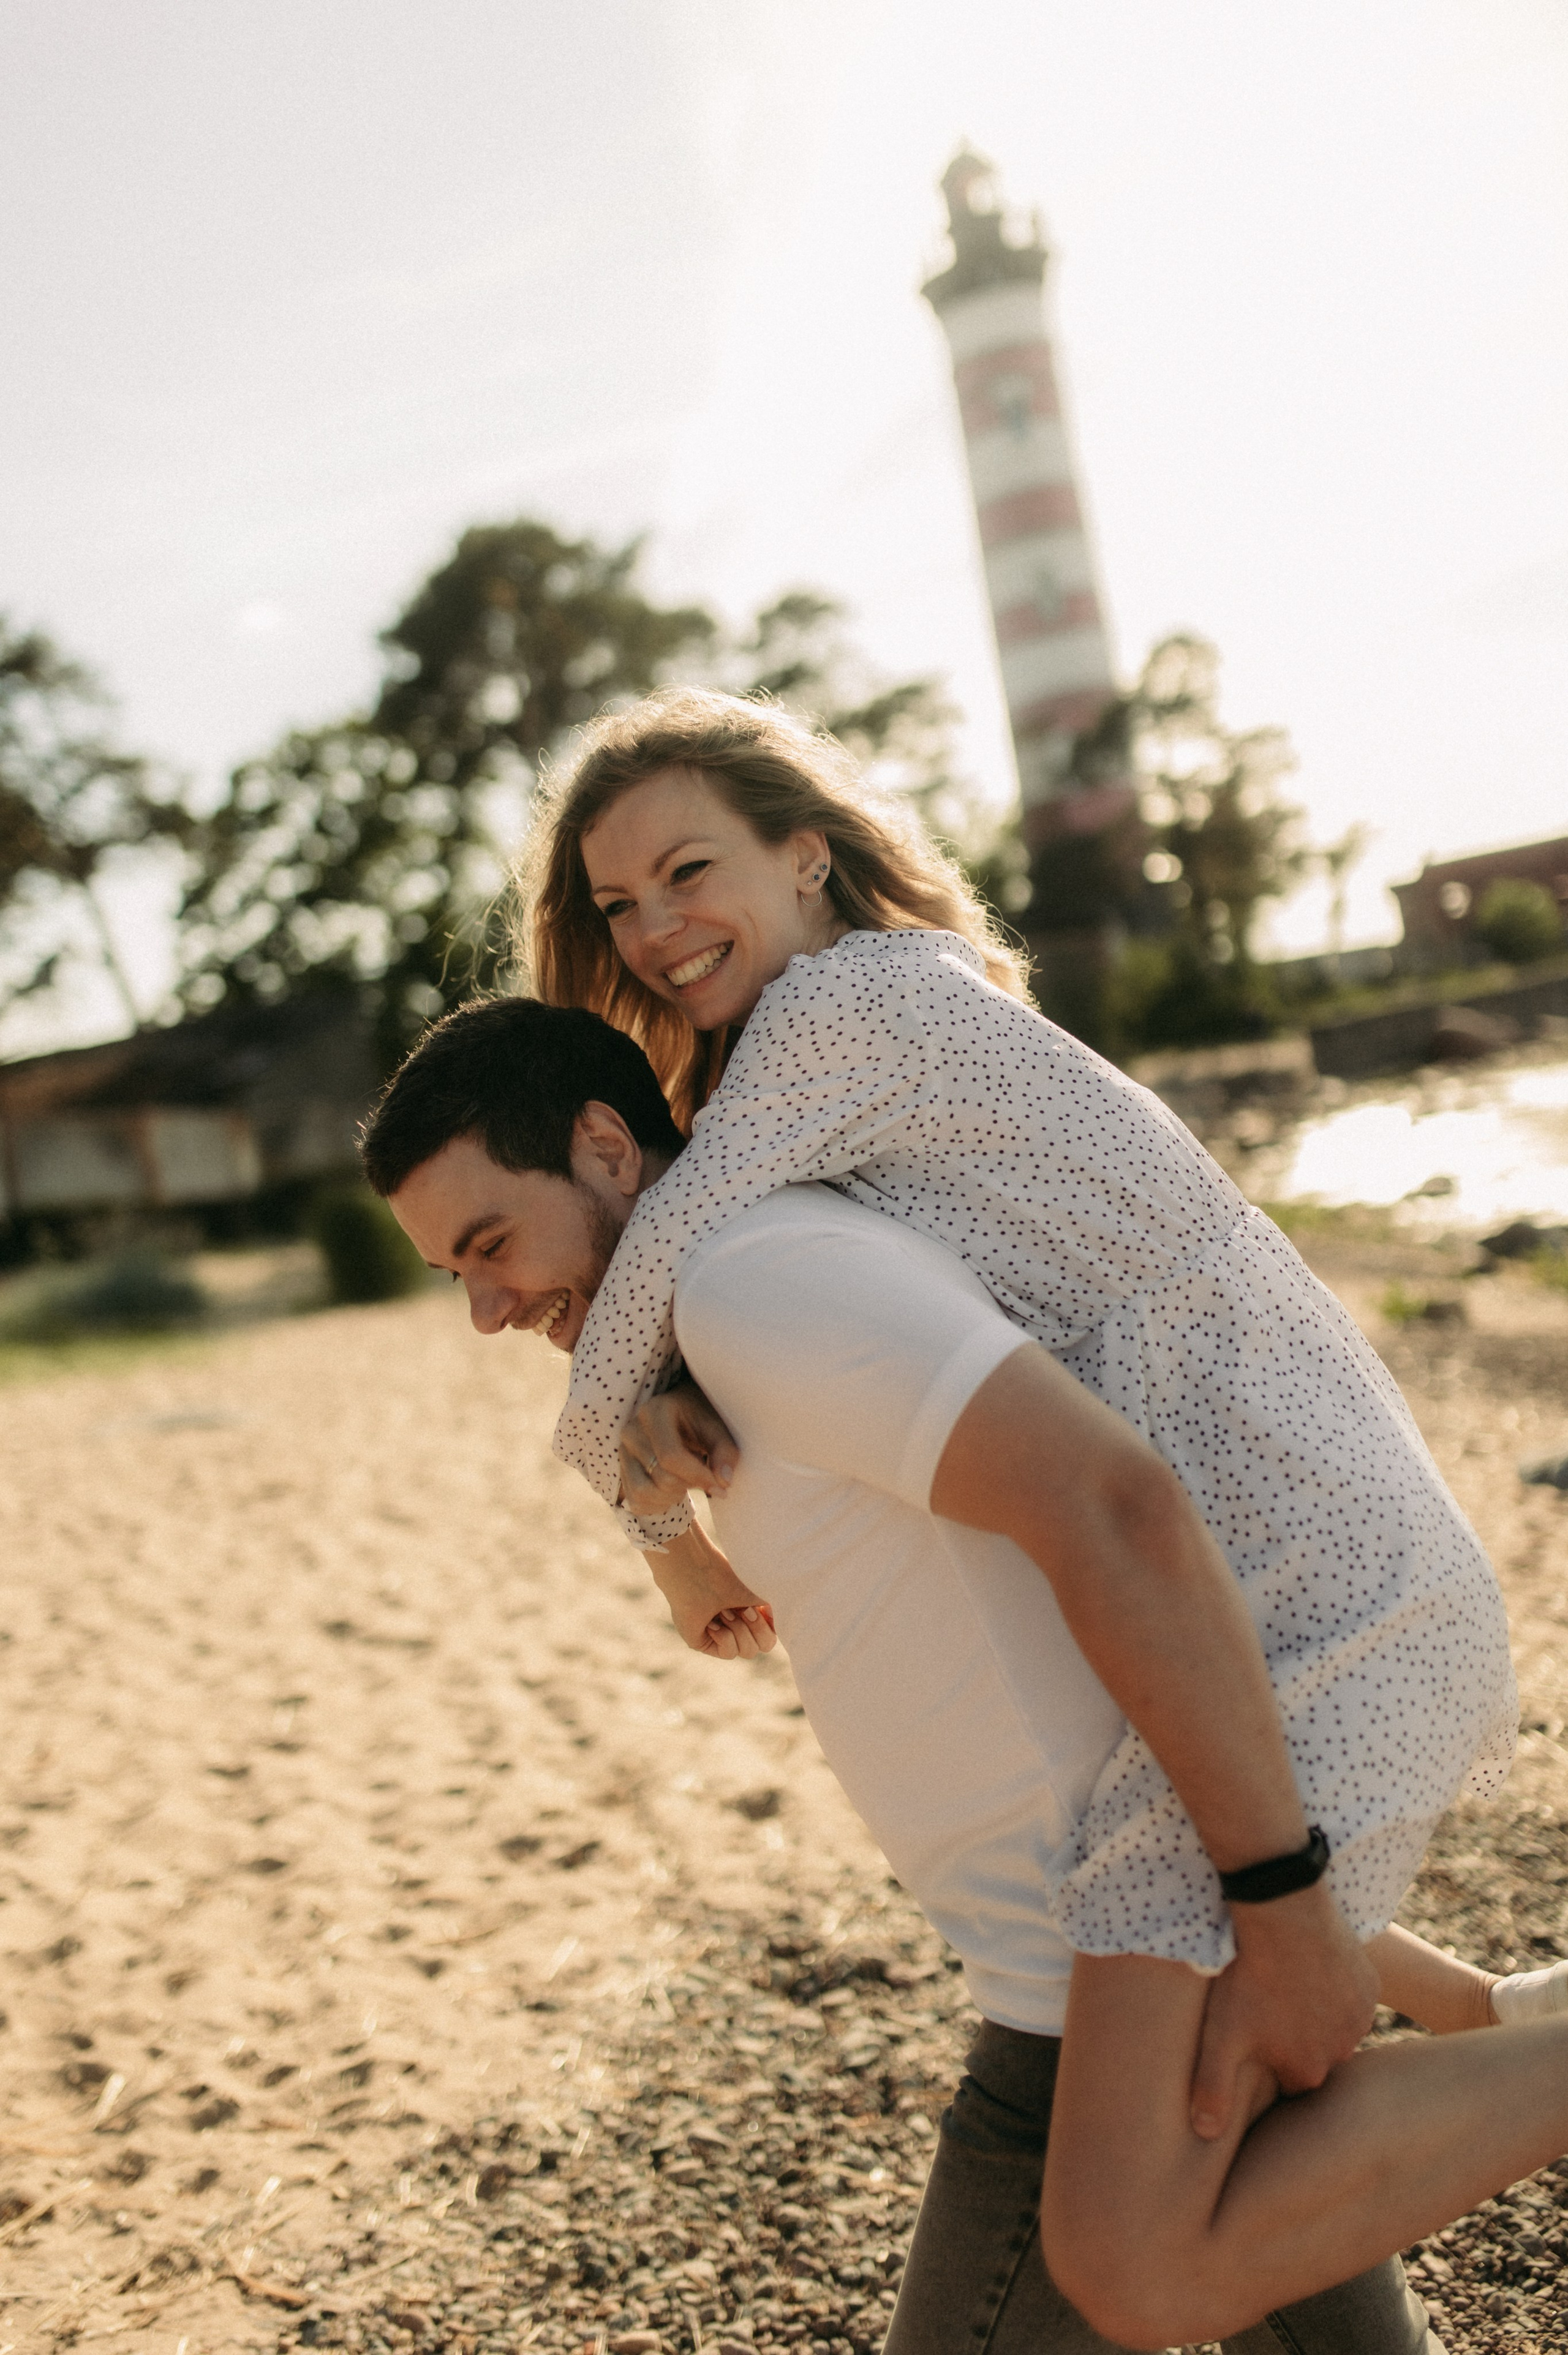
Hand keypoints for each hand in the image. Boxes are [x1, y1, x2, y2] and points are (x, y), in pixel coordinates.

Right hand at [620, 1381, 738, 1514]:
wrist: (679, 1416)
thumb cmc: (699, 1420)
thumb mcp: (717, 1427)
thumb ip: (725, 1451)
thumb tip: (723, 1481)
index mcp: (655, 1412)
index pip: (670, 1456)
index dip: (698, 1476)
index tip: (721, 1485)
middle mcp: (631, 1430)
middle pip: (661, 1477)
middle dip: (689, 1486)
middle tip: (704, 1478)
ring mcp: (622, 1452)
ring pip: (644, 1493)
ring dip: (672, 1498)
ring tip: (687, 1483)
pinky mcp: (621, 1470)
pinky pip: (635, 1502)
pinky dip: (658, 1505)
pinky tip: (672, 1491)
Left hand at [646, 1520, 777, 1660]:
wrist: (696, 1572)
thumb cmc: (728, 1576)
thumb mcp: (762, 1593)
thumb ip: (777, 1609)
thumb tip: (785, 1625)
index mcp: (753, 1610)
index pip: (774, 1631)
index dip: (773, 1624)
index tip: (763, 1607)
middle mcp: (739, 1623)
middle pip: (765, 1646)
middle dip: (757, 1628)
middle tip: (742, 1609)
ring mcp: (722, 1634)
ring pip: (748, 1652)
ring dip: (739, 1630)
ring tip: (724, 1611)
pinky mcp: (705, 1643)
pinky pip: (728, 1654)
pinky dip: (724, 1637)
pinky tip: (711, 1622)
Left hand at [1189, 1881, 1379, 2140]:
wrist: (1285, 1916)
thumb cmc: (1250, 1976)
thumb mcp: (1221, 2035)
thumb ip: (1213, 2089)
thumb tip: (1205, 2133)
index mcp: (1308, 2072)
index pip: (1289, 2083)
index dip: (1269, 2062)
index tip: (1253, 2039)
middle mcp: (1342, 2052)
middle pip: (1315, 2055)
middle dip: (1295, 2039)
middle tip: (1268, 2007)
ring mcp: (1361, 2017)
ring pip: (1335, 2026)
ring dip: (1315, 2014)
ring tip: (1286, 1986)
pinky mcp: (1369, 1984)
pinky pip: (1351, 1996)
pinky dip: (1334, 1987)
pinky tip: (1309, 1968)